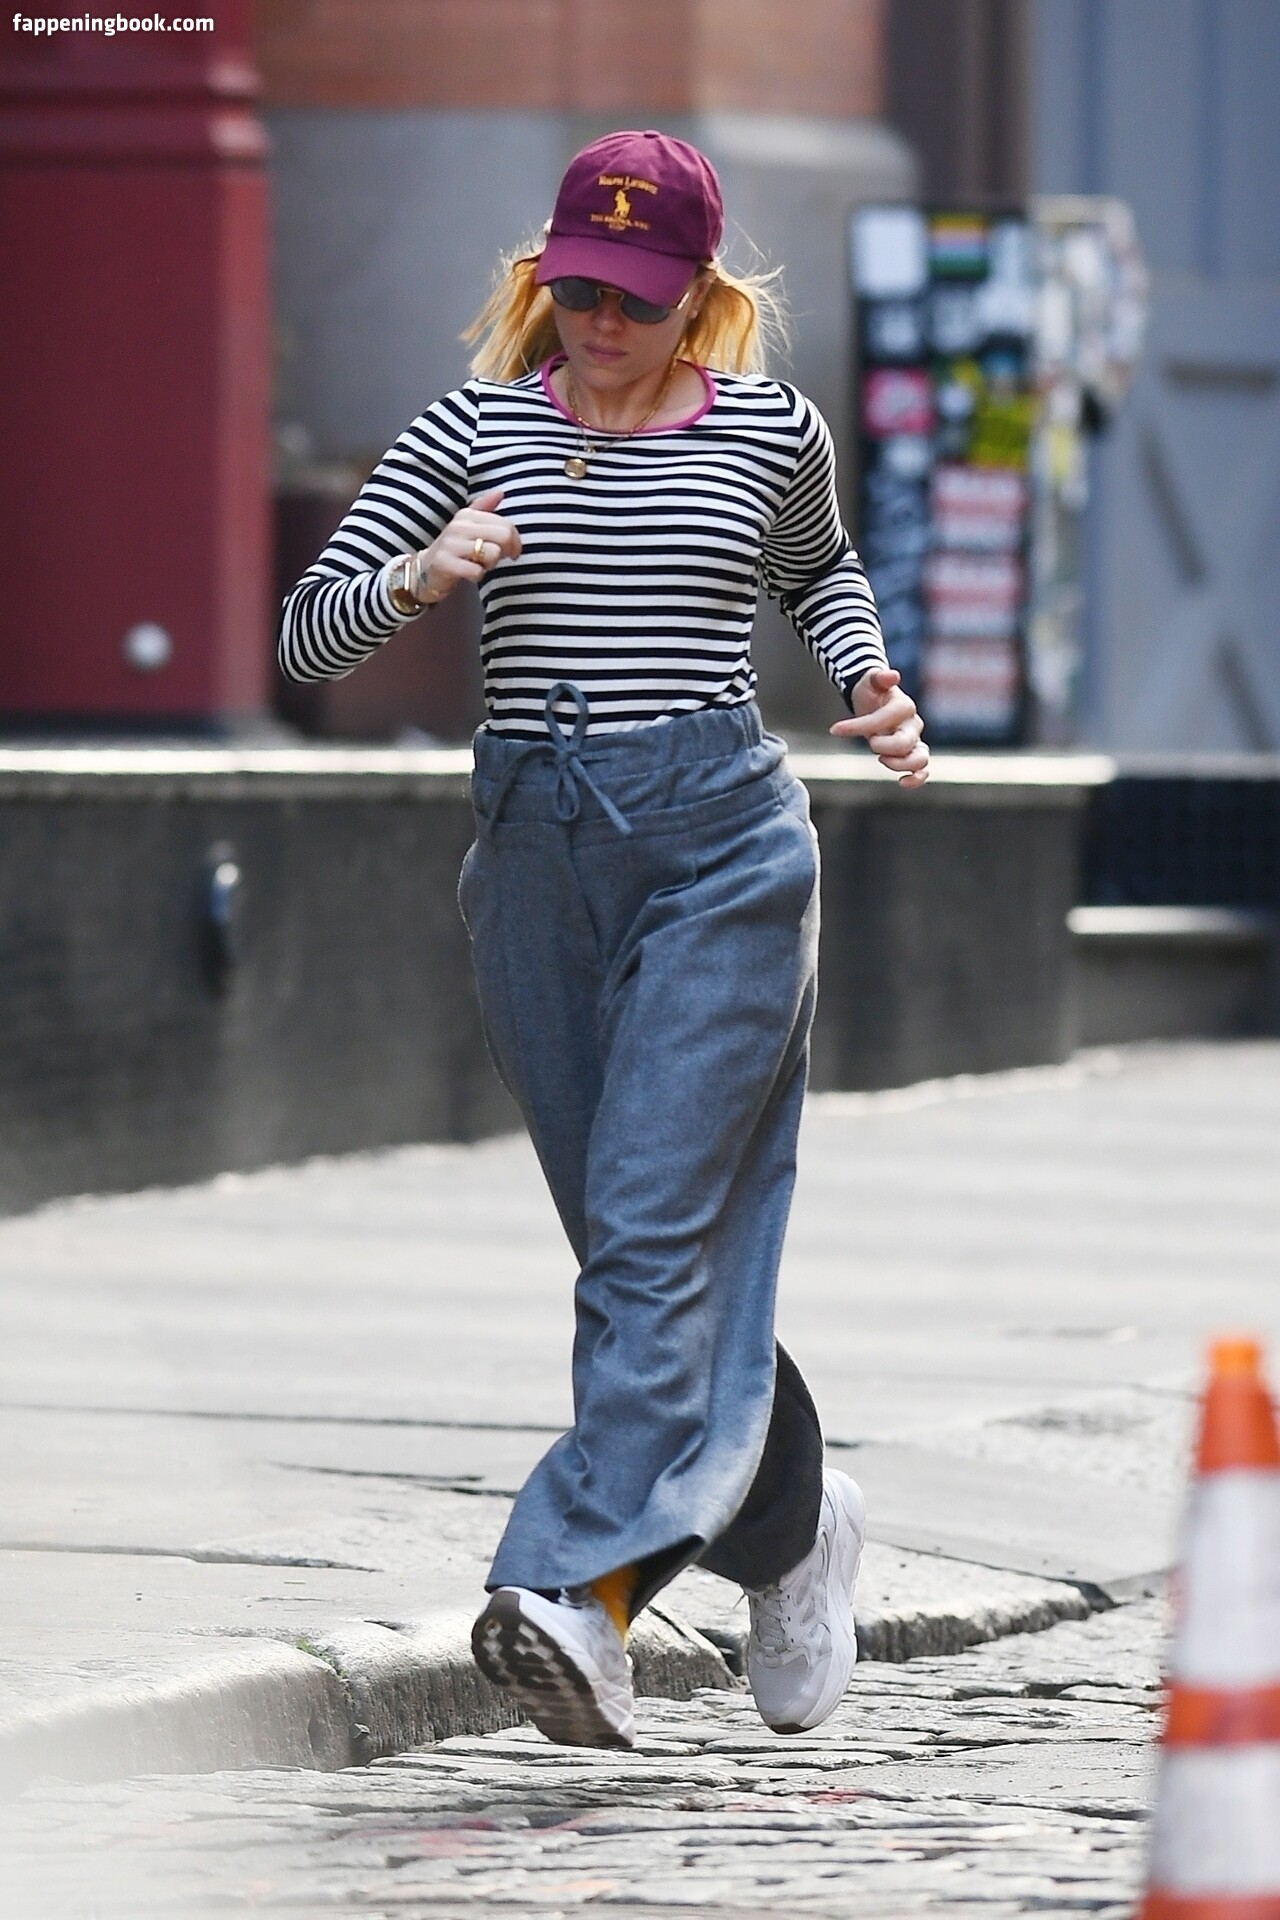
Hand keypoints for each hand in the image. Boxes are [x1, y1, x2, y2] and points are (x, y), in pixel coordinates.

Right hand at [411, 488, 521, 603]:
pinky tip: (469, 573)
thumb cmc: (454, 549)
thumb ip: (485, 509)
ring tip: (479, 564)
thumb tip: (501, 493)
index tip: (511, 552)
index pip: (506, 525)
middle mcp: (459, 526)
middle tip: (494, 559)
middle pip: (504, 536)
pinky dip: (477, 576)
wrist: (424, 570)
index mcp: (468, 515)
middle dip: (506, 552)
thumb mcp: (468, 526)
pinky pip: (476, 571)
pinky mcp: (445, 563)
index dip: (516, 542)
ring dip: (490, 565)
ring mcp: (451, 544)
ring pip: (492, 553)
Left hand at [829, 667, 929, 787]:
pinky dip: (916, 778)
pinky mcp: (913, 753)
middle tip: (869, 741)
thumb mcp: (870, 680)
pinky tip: (902, 783)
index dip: (858, 726)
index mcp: (903, 706)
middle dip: (881, 747)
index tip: (834, 729)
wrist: (877, 700)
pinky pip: (922, 769)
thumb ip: (879, 677)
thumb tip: (892, 675)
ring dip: (898, 764)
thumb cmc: (872, 691)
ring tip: (881, 759)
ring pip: (919, 759)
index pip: (882, 719)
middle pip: (903, 743)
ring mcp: (915, 740)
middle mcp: (913, 724)